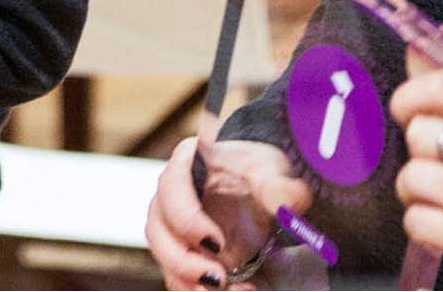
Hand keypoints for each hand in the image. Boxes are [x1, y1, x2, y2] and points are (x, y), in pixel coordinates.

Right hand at [147, 113, 312, 290]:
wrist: (262, 193)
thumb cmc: (261, 173)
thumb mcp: (274, 174)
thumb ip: (280, 187)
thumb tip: (285, 200)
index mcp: (187, 163)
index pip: (171, 187)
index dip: (187, 218)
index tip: (216, 243)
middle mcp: (170, 194)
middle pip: (157, 227)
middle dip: (182, 259)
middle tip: (217, 277)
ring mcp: (172, 224)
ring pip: (163, 255)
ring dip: (186, 278)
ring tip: (223, 289)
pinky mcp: (181, 250)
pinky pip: (177, 273)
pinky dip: (196, 287)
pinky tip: (234, 289)